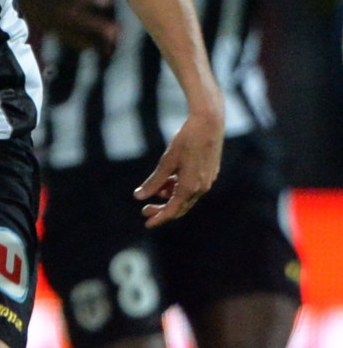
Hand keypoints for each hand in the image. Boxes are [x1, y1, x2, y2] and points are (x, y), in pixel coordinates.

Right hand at [27, 0, 118, 55]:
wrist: (36, 9)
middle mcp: (66, 14)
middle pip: (83, 21)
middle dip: (98, 26)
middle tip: (115, 32)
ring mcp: (65, 28)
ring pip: (83, 36)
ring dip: (98, 41)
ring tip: (115, 45)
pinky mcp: (67, 38)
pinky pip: (81, 45)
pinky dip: (94, 48)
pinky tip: (108, 51)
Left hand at [134, 108, 223, 227]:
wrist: (209, 124)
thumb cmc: (186, 140)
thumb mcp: (167, 161)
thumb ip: (154, 181)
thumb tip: (139, 197)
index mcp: (190, 187)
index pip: (172, 210)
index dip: (159, 218)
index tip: (147, 224)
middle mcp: (201, 188)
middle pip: (180, 207)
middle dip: (162, 210)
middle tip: (144, 210)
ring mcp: (207, 181)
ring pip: (186, 197)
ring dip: (170, 197)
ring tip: (155, 191)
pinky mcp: (209, 173)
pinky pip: (192, 188)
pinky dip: (178, 188)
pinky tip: (167, 182)